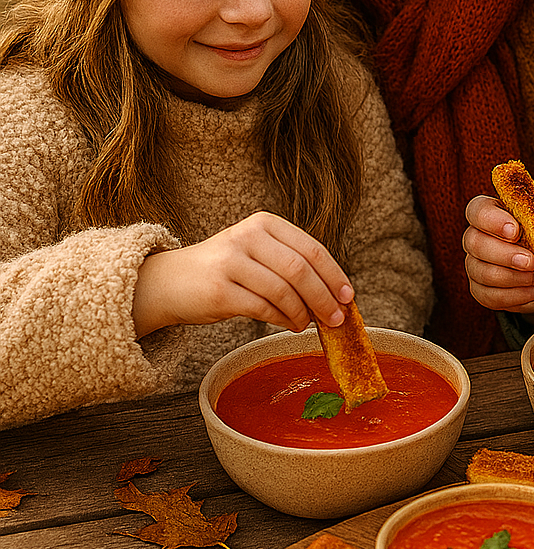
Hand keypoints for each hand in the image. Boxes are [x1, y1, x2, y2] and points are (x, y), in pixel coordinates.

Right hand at [133, 212, 353, 337]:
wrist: (169, 282)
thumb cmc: (224, 271)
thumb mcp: (257, 254)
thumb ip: (291, 266)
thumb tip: (334, 295)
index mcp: (264, 224)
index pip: (311, 248)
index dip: (334, 274)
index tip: (348, 296)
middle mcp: (247, 236)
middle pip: (300, 270)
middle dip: (323, 297)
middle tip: (336, 319)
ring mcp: (231, 262)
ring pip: (284, 291)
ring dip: (303, 313)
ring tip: (307, 324)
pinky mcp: (220, 290)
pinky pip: (263, 309)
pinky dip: (283, 320)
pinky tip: (289, 325)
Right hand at [463, 195, 533, 316]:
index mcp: (491, 212)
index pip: (478, 210)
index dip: (492, 220)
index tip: (514, 232)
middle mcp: (476, 237)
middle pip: (475, 243)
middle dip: (505, 255)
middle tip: (531, 262)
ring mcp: (474, 264)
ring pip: (482, 273)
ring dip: (515, 278)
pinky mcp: (479, 290)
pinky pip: (490, 295)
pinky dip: (517, 295)